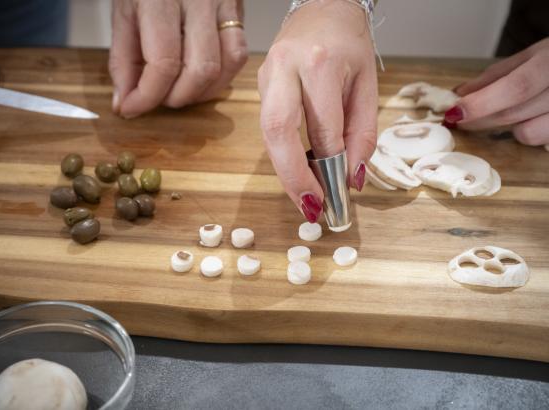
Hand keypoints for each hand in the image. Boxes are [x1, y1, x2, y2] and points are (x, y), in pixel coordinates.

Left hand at [109, 0, 247, 117]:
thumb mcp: (123, 12)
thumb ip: (122, 59)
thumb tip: (126, 102)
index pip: (163, 63)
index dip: (147, 96)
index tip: (133, 109)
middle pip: (199, 70)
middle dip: (176, 98)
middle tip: (158, 99)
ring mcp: (221, 3)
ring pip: (225, 66)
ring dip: (201, 92)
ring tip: (180, 91)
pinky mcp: (236, 9)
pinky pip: (238, 54)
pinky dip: (221, 77)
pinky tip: (202, 78)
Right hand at [258, 0, 377, 221]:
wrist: (322, 8)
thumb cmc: (349, 45)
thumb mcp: (367, 85)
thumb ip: (362, 133)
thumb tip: (351, 177)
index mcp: (320, 63)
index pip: (323, 127)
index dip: (329, 167)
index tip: (338, 195)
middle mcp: (286, 67)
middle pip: (278, 130)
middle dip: (292, 175)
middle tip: (310, 206)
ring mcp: (267, 75)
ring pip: (268, 132)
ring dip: (284, 170)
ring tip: (304, 196)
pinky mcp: (260, 84)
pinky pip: (269, 126)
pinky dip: (282, 154)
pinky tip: (297, 170)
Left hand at [447, 37, 548, 145]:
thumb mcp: (535, 55)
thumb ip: (497, 76)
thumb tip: (459, 94)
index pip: (516, 88)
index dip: (482, 103)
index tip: (455, 112)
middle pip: (516, 114)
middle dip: (481, 119)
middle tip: (462, 118)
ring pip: (530, 134)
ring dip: (513, 128)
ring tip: (516, 112)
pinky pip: (545, 142)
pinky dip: (534, 132)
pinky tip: (536, 118)